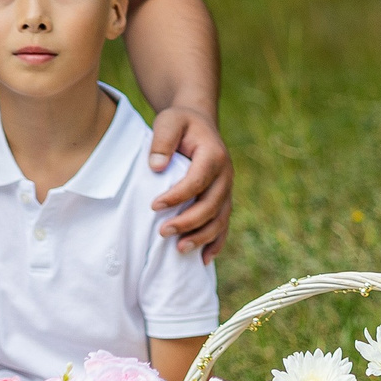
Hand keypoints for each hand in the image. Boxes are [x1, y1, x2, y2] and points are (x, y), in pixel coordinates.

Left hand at [148, 104, 231, 259]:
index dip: (177, 197)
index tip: (153, 206)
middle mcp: (226, 175)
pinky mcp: (224, 200)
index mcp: (214, 156)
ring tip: (179, 250)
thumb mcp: (169, 121)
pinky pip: (224, 225)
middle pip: (211, 206)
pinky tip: (203, 259)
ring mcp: (227, 190)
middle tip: (162, 232)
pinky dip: (216, 243)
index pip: (197, 182)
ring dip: (201, 237)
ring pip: (220, 220)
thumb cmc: (181, 123)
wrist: (199, 123)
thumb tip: (156, 167)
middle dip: (187, 222)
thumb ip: (162, 140)